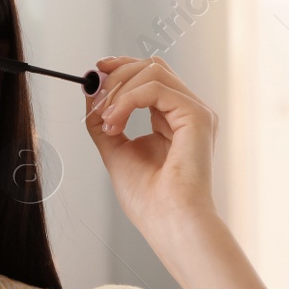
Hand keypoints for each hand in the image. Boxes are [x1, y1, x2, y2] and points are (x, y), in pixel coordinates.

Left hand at [85, 55, 217, 240]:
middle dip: (117, 75)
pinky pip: (155, 87)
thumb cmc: (151, 201)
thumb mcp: (116, 152)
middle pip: (152, 66)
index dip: (122, 68)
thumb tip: (91, 92)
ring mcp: (195, 112)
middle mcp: (187, 113)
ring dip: (119, 91)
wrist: (169, 222)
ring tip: (106, 121)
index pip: (150, 77)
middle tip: (95, 99)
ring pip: (153, 71)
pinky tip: (115, 121)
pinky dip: (127, 100)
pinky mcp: (197, 115)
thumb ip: (105, 121)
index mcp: (172, 121)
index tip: (96, 72)